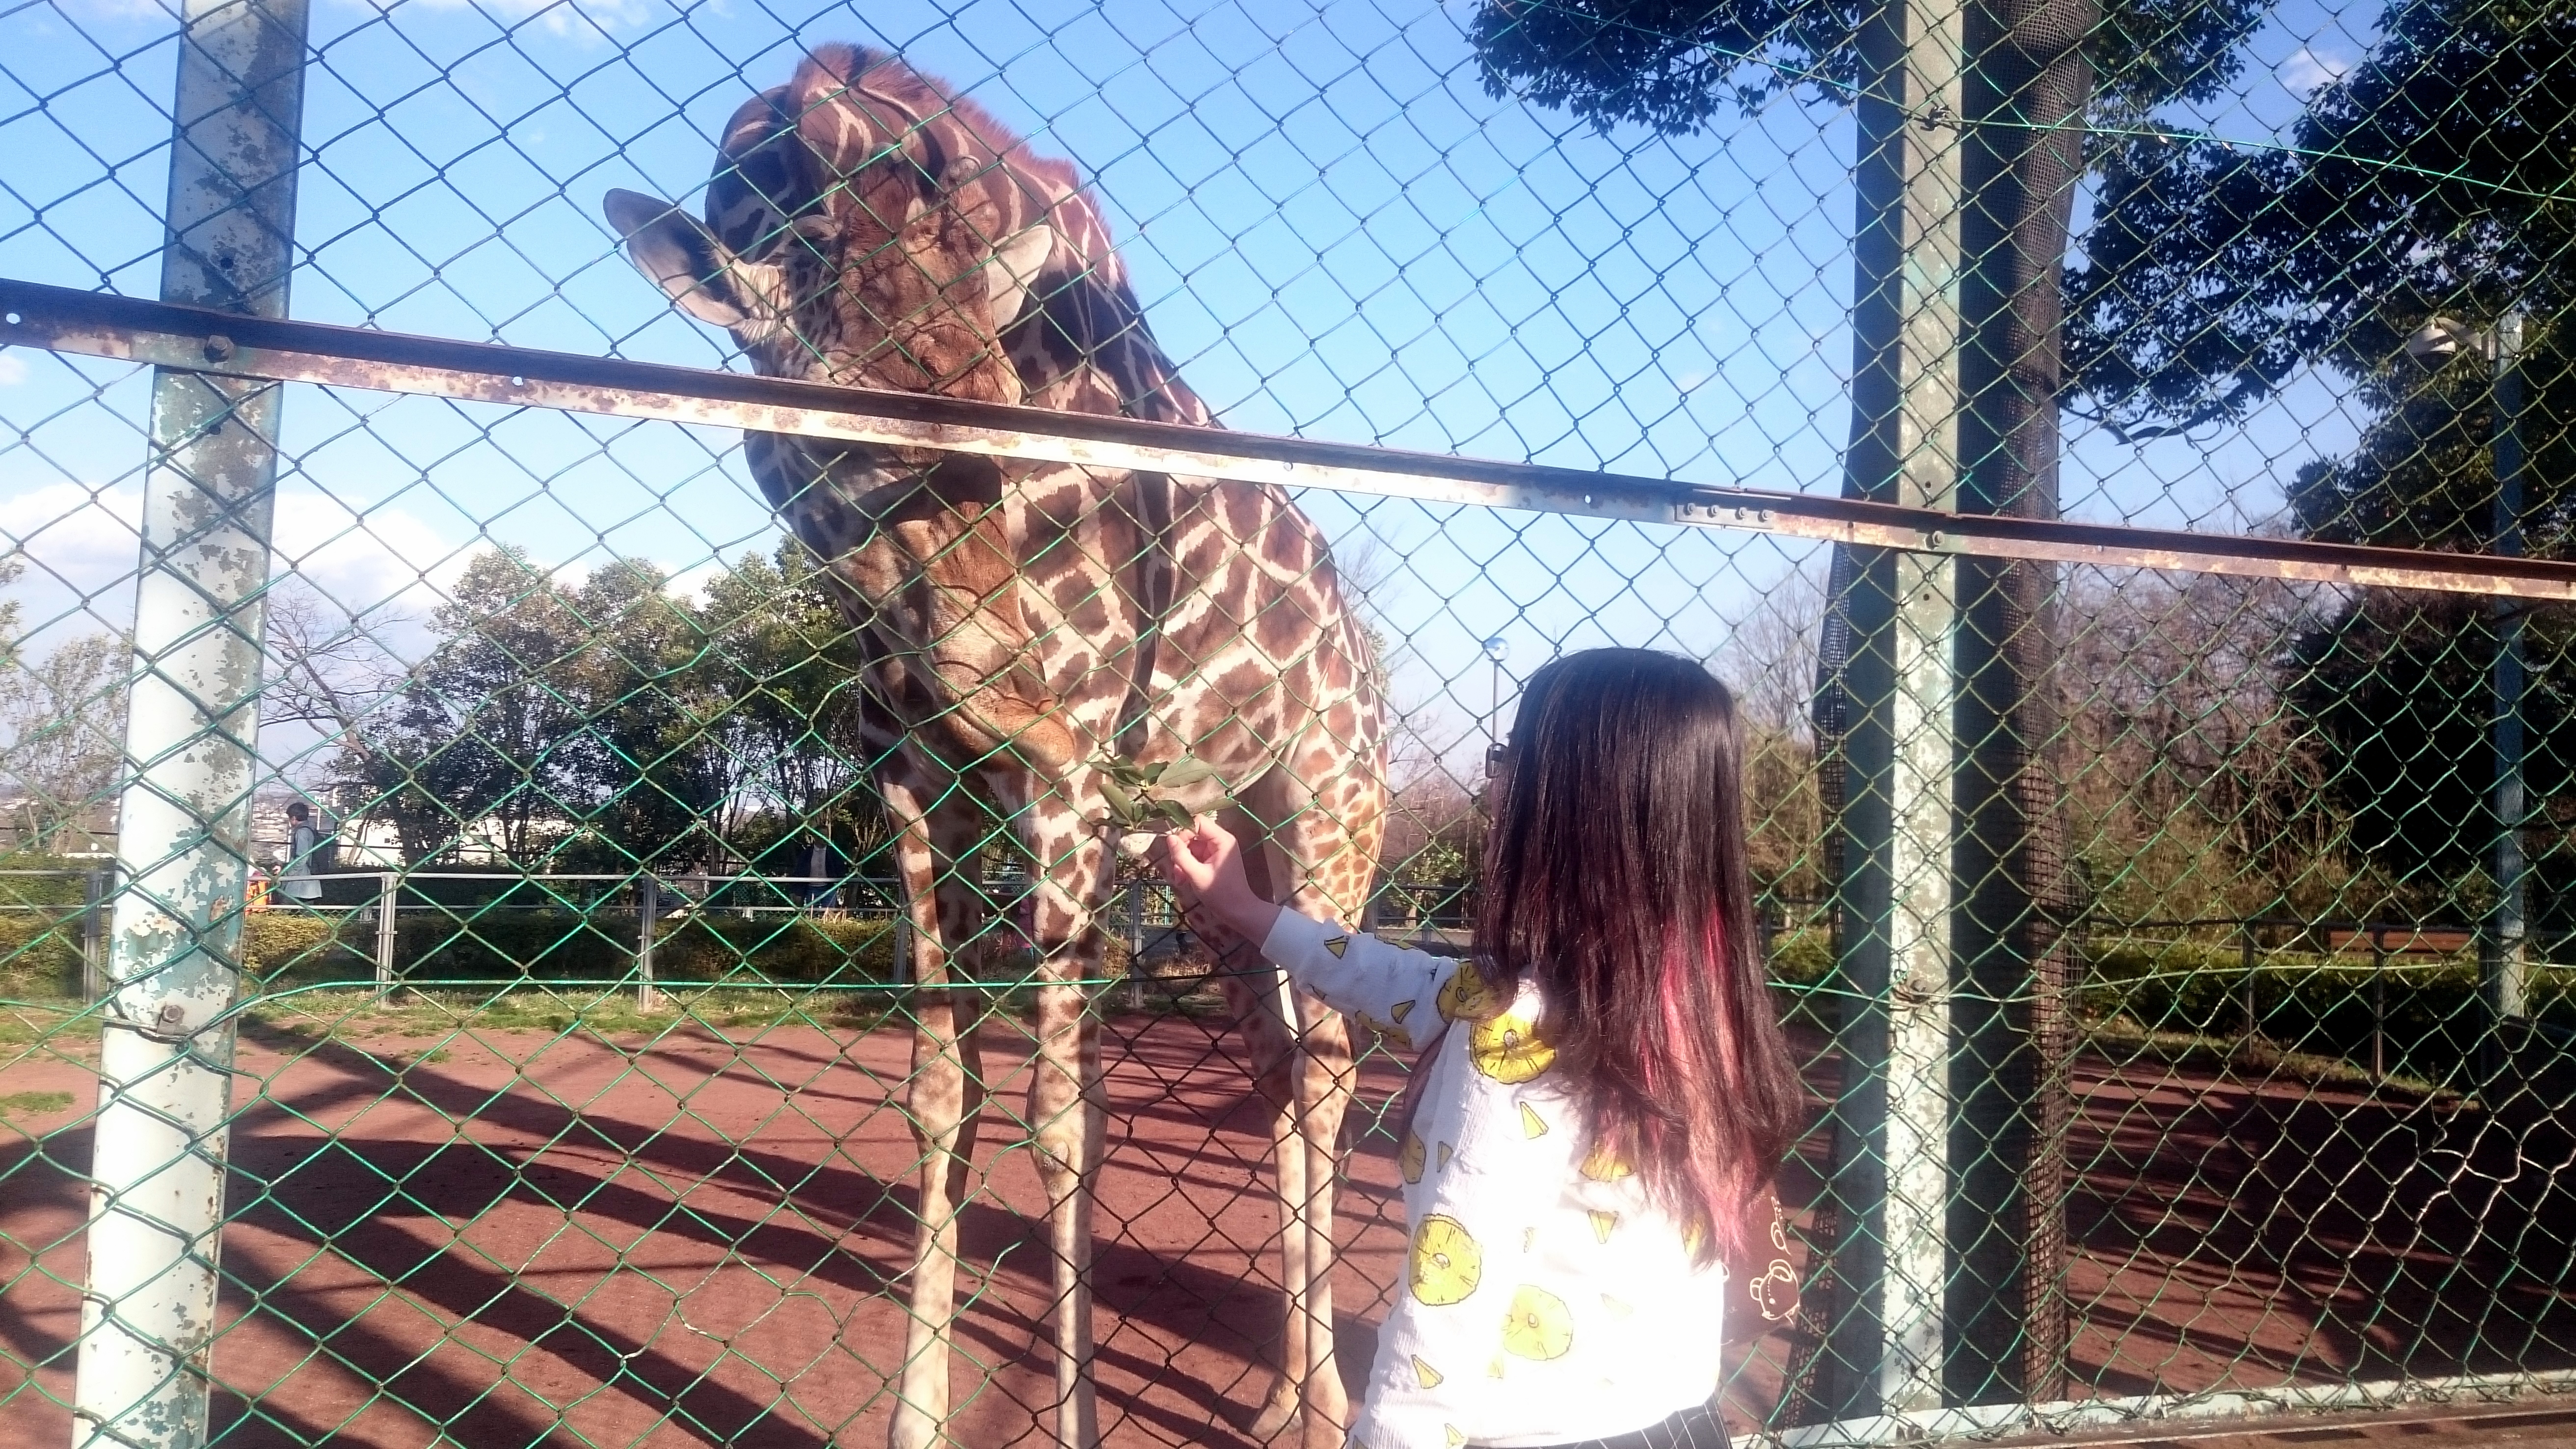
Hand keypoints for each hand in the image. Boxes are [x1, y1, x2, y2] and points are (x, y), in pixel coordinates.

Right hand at [1152, 815, 1281, 945]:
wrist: (1238, 912)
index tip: (1174, 848)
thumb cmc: (1220, 894)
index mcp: (1222, 840)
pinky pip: (1195, 856)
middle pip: (1193, 833)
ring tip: (1179, 878)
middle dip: (1181, 849)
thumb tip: (1169, 838)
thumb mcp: (1197, 875)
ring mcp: (1216, 850)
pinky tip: (1184, 879)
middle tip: (1176, 867)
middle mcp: (1220, 841)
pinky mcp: (1212, 860)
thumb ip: (1181, 856)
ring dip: (1182, 860)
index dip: (1183, 831)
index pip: (1198, 822)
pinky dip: (1187, 866)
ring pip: (1191, 846)